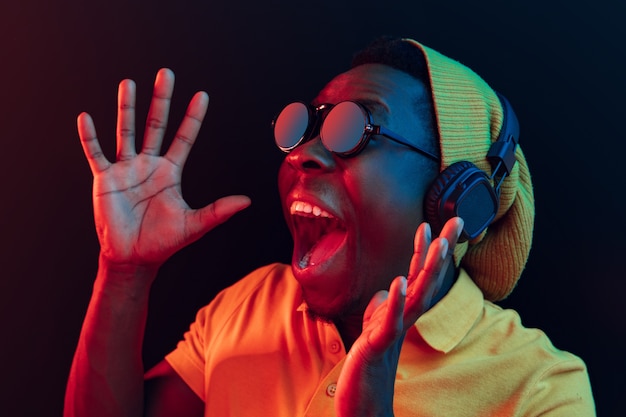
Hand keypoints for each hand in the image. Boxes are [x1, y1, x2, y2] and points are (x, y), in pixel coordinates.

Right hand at [78, 68, 250, 272]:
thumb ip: (218, 211)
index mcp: (170, 172)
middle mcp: (149, 165)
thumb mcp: (193, 225)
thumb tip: (247, 201)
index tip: (202, 95)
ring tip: (129, 83)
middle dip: (161, 100)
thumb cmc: (163, 242)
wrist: (133, 257)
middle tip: (166, 74)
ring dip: (127, 108)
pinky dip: (90, 137)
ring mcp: (126, 170)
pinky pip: (96, 153)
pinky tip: (86, 117)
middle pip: (156, 125)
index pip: (184, 138)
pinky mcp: (105, 179)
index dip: (192, 118)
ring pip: (126, 132)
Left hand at [335, 217, 463, 416]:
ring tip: (439, 243)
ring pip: (417, 297)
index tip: (431, 224)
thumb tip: (387, 290)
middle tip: (457, 222)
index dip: (424, 251)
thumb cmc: (369, 370)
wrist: (364, 411)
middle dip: (441, 250)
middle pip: (427, 279)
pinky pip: (389, 321)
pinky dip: (395, 301)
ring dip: (428, 270)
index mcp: (401, 315)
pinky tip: (400, 281)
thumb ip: (382, 309)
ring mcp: (392, 332)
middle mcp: (403, 320)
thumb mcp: (374, 331)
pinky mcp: (378, 346)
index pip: (417, 276)